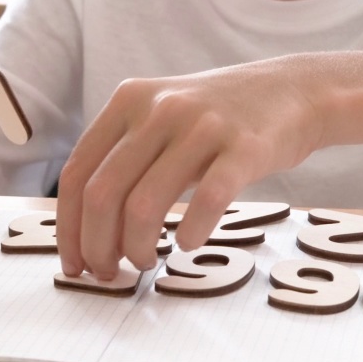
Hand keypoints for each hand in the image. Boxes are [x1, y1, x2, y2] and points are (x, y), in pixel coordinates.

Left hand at [55, 56, 326, 278]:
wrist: (293, 90)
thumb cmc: (220, 117)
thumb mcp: (162, 115)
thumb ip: (126, 156)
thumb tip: (88, 230)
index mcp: (129, 100)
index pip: (77, 172)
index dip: (69, 227)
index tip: (73, 262)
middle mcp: (160, 108)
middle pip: (103, 194)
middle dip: (98, 246)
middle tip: (110, 271)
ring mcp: (203, 126)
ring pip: (145, 204)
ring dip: (138, 248)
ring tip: (147, 261)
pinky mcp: (244, 147)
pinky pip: (206, 201)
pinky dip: (190, 234)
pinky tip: (189, 243)